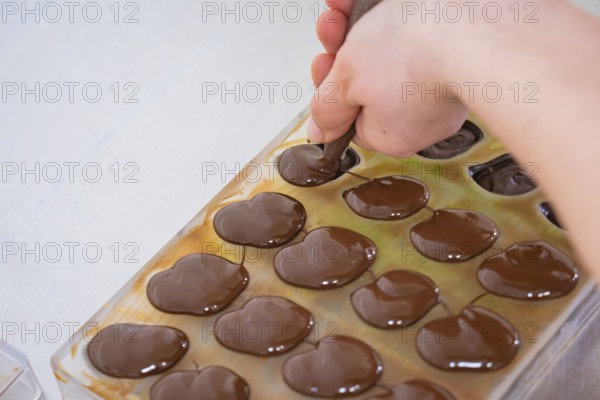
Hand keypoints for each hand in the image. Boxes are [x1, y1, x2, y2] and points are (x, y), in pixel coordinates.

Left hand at [309, 0, 467, 156]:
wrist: (473, 20)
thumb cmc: (412, 55)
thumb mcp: (346, 82)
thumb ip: (327, 108)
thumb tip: (318, 133)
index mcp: (393, 135)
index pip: (350, 116)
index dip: (330, 87)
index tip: (323, 63)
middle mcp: (422, 116)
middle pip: (366, 83)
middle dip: (341, 50)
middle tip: (331, 28)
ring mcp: (443, 84)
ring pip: (388, 57)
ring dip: (358, 28)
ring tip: (343, 6)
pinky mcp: (458, 53)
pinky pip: (417, 40)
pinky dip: (392, 20)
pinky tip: (377, 4)